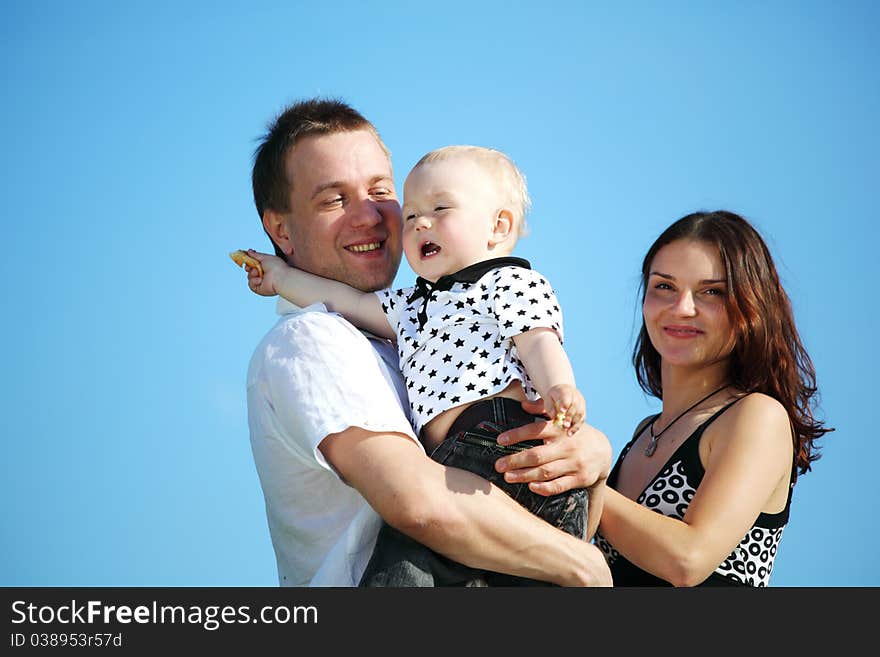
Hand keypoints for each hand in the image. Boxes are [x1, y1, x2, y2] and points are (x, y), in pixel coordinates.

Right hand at [243, 249, 288, 296]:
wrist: (280, 278)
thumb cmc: (277, 267)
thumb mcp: (265, 257)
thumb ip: (256, 255)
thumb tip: (249, 251)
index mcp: (266, 267)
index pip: (254, 264)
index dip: (249, 262)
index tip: (247, 259)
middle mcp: (264, 275)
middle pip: (250, 271)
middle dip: (249, 268)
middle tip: (251, 267)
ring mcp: (262, 282)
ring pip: (249, 277)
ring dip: (252, 274)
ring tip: (258, 273)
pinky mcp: (260, 289)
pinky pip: (251, 285)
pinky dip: (254, 281)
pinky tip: (260, 280)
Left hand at [494, 398, 610, 496]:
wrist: (603, 451)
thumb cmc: (573, 434)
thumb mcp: (561, 420)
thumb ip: (542, 411)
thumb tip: (523, 405)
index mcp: (560, 429)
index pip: (535, 430)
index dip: (516, 435)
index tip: (500, 440)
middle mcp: (567, 446)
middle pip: (537, 455)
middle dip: (515, 460)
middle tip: (498, 465)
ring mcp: (574, 463)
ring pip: (545, 472)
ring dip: (524, 476)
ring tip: (508, 477)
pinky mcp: (580, 478)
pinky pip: (559, 485)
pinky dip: (544, 488)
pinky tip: (531, 487)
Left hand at [544, 383, 585, 435]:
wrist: (564, 391)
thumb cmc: (554, 396)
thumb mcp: (548, 398)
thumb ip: (550, 406)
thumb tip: (554, 416)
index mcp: (566, 391)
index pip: (566, 397)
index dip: (565, 404)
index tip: (562, 411)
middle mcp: (576, 396)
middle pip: (575, 407)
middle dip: (570, 417)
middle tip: (564, 425)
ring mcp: (581, 404)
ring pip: (580, 414)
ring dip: (574, 424)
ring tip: (568, 433)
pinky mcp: (583, 411)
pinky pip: (582, 419)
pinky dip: (576, 427)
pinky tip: (571, 433)